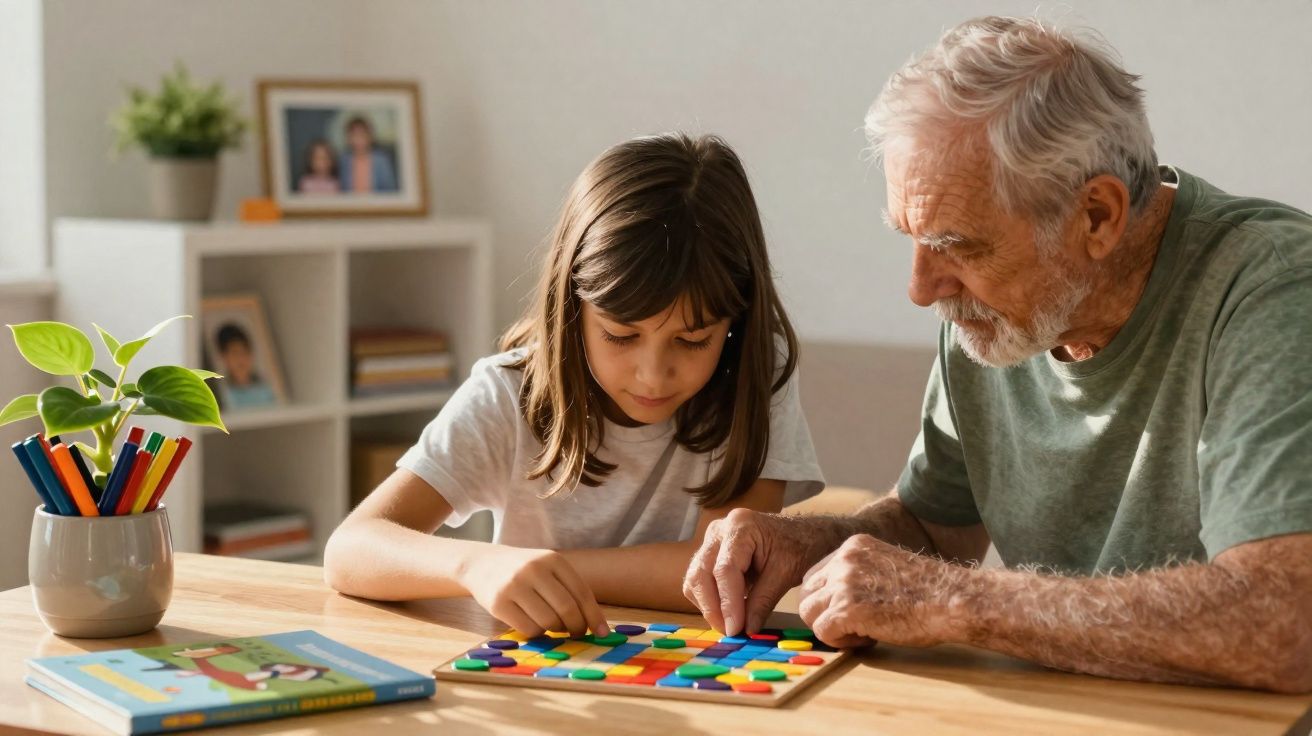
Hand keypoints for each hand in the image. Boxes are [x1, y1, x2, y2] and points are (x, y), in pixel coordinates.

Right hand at [459, 546, 609, 637]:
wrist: (483, 563)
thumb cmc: (525, 571)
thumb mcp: (548, 568)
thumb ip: (570, 589)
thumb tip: (596, 625)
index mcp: (552, 559)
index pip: (581, 592)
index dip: (594, 616)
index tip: (602, 632)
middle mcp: (534, 569)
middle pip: (567, 609)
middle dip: (577, 627)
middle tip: (577, 633)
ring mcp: (514, 586)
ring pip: (548, 622)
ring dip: (556, 630)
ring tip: (553, 625)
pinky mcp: (498, 603)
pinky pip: (528, 629)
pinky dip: (537, 633)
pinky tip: (534, 624)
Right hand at [682, 509, 837, 635]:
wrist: (804, 533)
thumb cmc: (800, 546)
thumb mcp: (786, 573)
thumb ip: (764, 601)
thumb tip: (747, 630)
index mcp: (741, 526)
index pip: (725, 570)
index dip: (727, 603)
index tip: (735, 630)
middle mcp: (719, 529)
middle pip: (701, 573)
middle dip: (713, 608)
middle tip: (731, 632)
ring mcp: (711, 539)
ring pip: (695, 578)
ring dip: (709, 606)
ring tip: (732, 624)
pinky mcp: (710, 552)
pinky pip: (699, 579)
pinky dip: (709, 599)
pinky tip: (729, 610)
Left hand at [799, 534, 961, 648]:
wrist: (950, 600)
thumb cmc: (928, 591)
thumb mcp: (886, 566)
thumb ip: (859, 574)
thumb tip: (834, 599)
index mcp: (853, 546)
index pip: (815, 575)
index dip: (827, 600)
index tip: (851, 611)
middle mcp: (844, 559)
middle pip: (806, 593)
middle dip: (823, 614)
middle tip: (853, 625)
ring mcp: (843, 583)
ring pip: (809, 613)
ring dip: (831, 628)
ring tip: (862, 632)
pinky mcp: (847, 609)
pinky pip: (822, 632)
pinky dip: (840, 642)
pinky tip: (867, 639)